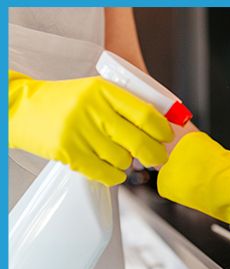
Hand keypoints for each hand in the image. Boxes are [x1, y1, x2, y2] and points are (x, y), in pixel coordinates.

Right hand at [9, 70, 172, 185]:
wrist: (21, 109)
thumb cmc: (62, 101)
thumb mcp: (94, 92)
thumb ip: (122, 105)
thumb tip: (158, 127)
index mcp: (103, 90)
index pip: (145, 114)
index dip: (162, 130)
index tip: (167, 137)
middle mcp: (93, 109)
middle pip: (139, 141)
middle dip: (155, 154)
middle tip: (158, 158)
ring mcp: (80, 132)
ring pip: (123, 160)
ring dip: (127, 163)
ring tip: (120, 156)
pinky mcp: (69, 152)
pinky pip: (105, 173)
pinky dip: (115, 176)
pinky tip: (113, 171)